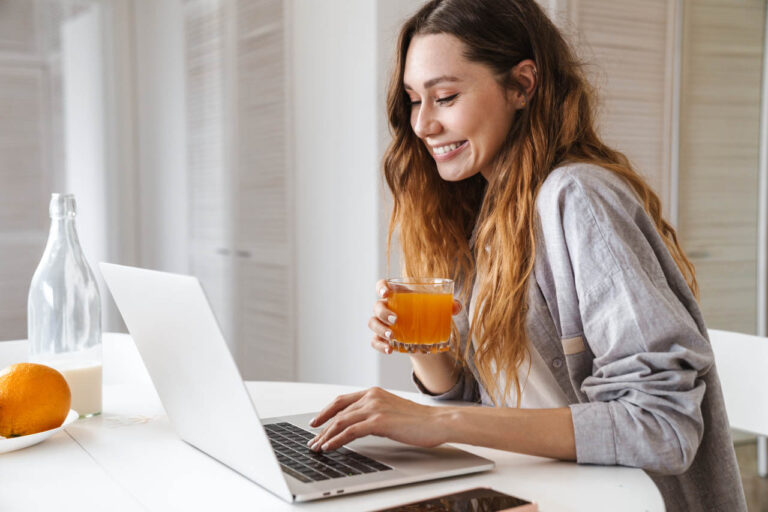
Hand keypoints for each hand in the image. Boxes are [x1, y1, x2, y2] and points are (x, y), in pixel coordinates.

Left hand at [306, 387, 447, 451]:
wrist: (436, 422)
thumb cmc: (418, 420)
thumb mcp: (391, 410)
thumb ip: (375, 413)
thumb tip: (359, 425)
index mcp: (374, 392)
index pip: (342, 400)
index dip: (326, 411)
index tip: (316, 422)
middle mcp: (371, 396)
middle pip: (338, 411)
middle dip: (322, 426)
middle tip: (312, 439)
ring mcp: (375, 408)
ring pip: (341, 421)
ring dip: (325, 435)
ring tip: (317, 446)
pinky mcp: (379, 421)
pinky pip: (350, 431)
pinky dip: (336, 440)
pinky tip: (329, 447)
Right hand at [369, 279, 461, 354]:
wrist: (424, 335)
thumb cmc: (428, 314)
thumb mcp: (438, 308)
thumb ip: (449, 305)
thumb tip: (456, 307)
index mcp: (397, 295)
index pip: (382, 286)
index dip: (381, 287)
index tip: (386, 293)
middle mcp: (386, 307)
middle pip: (377, 306)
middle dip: (383, 312)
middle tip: (396, 319)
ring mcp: (382, 323)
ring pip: (373, 323)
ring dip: (380, 329)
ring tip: (393, 336)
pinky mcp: (382, 338)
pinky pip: (375, 341)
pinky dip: (380, 345)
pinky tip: (390, 349)